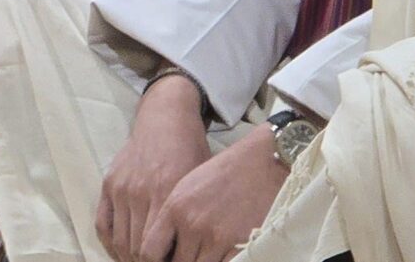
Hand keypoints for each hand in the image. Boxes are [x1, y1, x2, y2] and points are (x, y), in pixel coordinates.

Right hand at [98, 76, 213, 261]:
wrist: (166, 118)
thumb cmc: (191, 152)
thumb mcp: (198, 183)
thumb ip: (190, 218)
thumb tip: (189, 252)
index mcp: (168, 195)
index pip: (157, 250)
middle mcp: (142, 193)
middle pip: (137, 249)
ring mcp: (122, 188)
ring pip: (120, 241)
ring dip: (128, 259)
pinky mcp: (109, 183)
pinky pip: (103, 224)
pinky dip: (110, 244)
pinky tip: (121, 253)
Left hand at [156, 122, 292, 261]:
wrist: (265, 162)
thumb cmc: (226, 173)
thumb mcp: (188, 187)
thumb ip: (173, 217)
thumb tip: (165, 247)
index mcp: (175, 207)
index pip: (149, 250)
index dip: (153, 261)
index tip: (163, 259)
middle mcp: (192, 224)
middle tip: (188, 255)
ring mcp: (216, 237)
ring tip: (206, 254)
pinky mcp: (240, 245)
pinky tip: (224, 256)